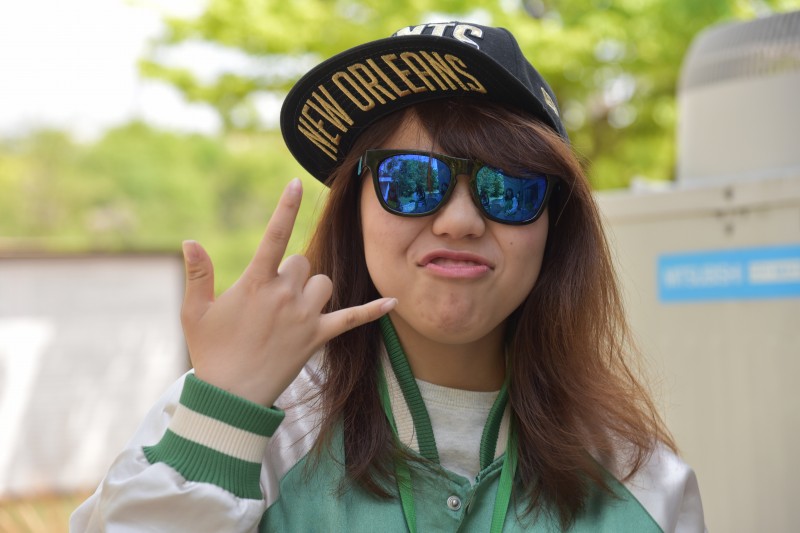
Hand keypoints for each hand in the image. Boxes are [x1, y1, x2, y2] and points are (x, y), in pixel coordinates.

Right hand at [180, 178, 395, 406]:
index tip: (296, 183)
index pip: (273, 236)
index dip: (285, 208)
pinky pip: (352, 319)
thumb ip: (197, 274)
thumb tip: (189, 241)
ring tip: (293, 309)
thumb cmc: (210, 352)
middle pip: (302, 262)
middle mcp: (283, 295)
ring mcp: (304, 316)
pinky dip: (372, 310)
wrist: (231, 396)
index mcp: (254, 283)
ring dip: (314, 289)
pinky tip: (392, 301)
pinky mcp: (317, 337)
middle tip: (270, 298)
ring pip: (324, 283)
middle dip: (290, 272)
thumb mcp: (194, 312)